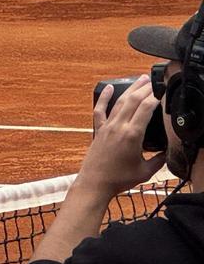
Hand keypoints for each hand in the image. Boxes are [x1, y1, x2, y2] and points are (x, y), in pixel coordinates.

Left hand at [77, 77, 166, 199]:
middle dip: (145, 88)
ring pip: (119, 102)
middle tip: (155, 79)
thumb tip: (169, 152)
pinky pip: (100, 110)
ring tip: (141, 79)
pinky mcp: (98, 130)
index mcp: (132, 135)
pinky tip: (109, 88)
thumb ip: (160, 160)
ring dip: (131, 89)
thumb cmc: (119, 179)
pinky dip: (103, 98)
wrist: (95, 184)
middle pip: (133, 100)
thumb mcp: (146, 171)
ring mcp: (106, 127)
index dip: (156, 96)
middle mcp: (118, 127)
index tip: (164, 90)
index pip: (146, 108)